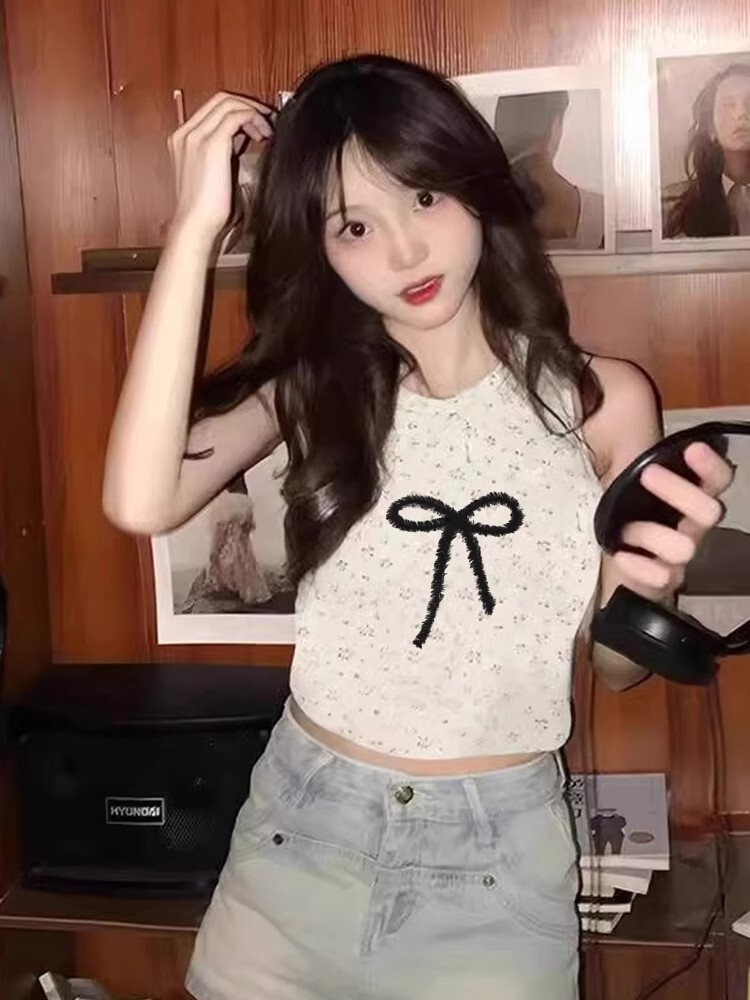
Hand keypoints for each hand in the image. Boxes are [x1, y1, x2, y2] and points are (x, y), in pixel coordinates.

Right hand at [167, 91, 273, 242]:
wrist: (195, 225)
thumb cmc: (206, 210)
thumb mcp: (214, 173)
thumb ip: (224, 152)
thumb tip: (244, 138)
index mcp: (182, 140)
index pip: (212, 109)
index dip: (238, 110)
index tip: (256, 122)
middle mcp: (186, 133)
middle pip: (220, 100)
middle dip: (248, 104)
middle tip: (267, 119)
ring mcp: (196, 136)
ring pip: (228, 102)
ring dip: (253, 111)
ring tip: (268, 129)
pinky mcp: (211, 143)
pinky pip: (236, 115)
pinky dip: (254, 119)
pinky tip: (264, 134)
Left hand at [612, 441, 734, 601]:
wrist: (602, 540)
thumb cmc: (621, 496)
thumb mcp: (621, 456)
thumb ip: (625, 426)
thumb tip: (619, 389)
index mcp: (692, 492)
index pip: (720, 478)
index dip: (711, 466)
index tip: (692, 449)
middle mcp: (693, 524)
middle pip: (710, 512)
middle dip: (680, 492)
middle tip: (647, 475)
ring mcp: (678, 553)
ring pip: (684, 548)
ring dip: (651, 534)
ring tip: (624, 528)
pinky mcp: (658, 578)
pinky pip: (663, 580)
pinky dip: (642, 568)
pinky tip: (621, 555)